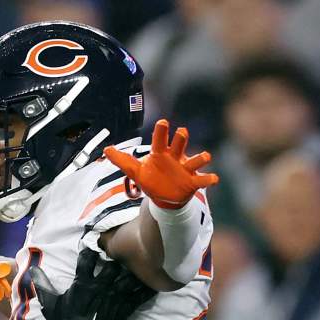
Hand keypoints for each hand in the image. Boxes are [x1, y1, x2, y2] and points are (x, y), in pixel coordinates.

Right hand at [31, 248, 154, 319]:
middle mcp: (100, 289)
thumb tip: (32, 270)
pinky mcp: (125, 310)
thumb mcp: (51, 305)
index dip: (91, 248)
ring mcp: (114, 299)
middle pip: (114, 264)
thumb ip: (43, 286)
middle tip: (119, 253)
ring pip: (130, 277)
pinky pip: (140, 296)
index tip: (94, 243)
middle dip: (116, 258)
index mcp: (82, 285)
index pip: (88, 258)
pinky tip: (153, 282)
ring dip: (133, 271)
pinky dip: (147, 289)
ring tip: (137, 264)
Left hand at [103, 119, 217, 208]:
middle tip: (181, 133)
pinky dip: (209, 179)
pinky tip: (213, 179)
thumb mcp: (135, 171)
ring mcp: (186, 169)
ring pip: (196, 160)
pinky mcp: (193, 182)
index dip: (162, 131)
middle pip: (179, 144)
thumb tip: (106, 149)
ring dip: (201, 157)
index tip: (163, 122)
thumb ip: (122, 160)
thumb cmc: (151, 179)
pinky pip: (203, 179)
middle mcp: (175, 158)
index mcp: (160, 154)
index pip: (160, 140)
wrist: (164, 196)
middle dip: (181, 139)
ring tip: (205, 157)